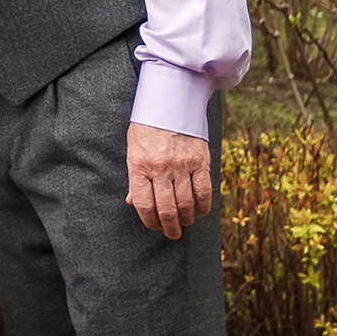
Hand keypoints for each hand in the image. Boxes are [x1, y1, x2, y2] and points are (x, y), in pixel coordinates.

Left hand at [126, 124, 211, 238]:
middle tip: (172, 233)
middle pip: (166, 210)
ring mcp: (181, 165)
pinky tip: (200, 211)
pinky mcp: (200, 161)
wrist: (170, 102)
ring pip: (186, 204)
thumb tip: (131, 202)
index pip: (144, 205)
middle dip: (170, 228)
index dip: (150, 222)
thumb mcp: (133, 149)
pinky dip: (203, 206)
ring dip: (186, 219)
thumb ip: (134, 178)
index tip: (154, 226)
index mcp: (139, 165)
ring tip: (185, 222)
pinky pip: (204, 191)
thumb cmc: (147, 128)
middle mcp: (160, 167)